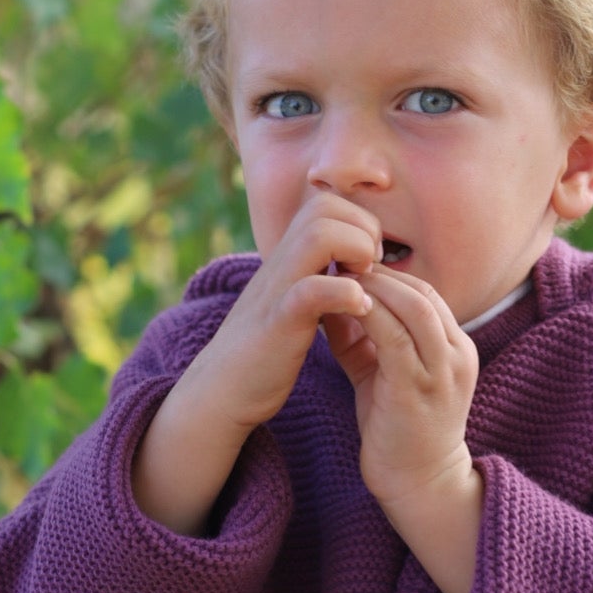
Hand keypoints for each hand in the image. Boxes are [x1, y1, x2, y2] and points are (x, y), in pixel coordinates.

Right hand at [191, 190, 379, 432]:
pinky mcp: (278, 323)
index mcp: (286, 257)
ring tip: (364, 287)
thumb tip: (353, 266)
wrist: (221, 390)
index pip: (326, 202)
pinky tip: (359, 311)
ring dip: (356, 253)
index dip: (358, 221)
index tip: (369, 262)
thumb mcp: (292, 303)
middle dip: (362, 231)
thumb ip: (315, 278)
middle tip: (371, 271)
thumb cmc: (266, 351)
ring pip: (319, 235)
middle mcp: (280, 263)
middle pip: (324, 206)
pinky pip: (312, 291)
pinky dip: (344, 294)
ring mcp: (277, 290)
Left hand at [319, 264, 479, 509]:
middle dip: (379, 274)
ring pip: (413, 307)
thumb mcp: (383, 374)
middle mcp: (456, 354)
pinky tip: (339, 310)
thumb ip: (363, 339)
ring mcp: (442, 371)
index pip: (425, 293)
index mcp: (454, 347)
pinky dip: (367, 316)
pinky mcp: (418, 388)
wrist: (418, 484)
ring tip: (338, 281)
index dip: (388, 274)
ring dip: (373, 289)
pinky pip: (394, 337)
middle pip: (421, 292)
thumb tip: (330, 301)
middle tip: (339, 265)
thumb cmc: (399, 429)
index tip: (349, 267)